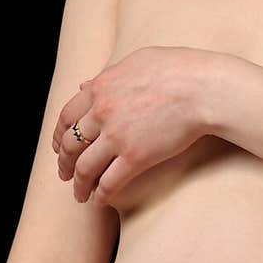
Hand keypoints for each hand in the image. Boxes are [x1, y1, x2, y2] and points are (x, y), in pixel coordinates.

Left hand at [51, 45, 221, 206]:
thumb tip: (85, 86)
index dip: (59, 135)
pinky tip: (100, 201)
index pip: (67, 116)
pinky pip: (109, 182)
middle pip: (71, 144)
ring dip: (79, 184)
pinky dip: (101, 195)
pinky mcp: (135, 157)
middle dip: (64, 163)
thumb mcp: (137, 61)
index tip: (59, 147)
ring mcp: (117, 136)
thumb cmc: (179, 69)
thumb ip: (108, 75)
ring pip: (85, 168)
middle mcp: (102, 112)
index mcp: (101, 88)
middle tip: (64, 174)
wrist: (204, 89)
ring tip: (79, 195)